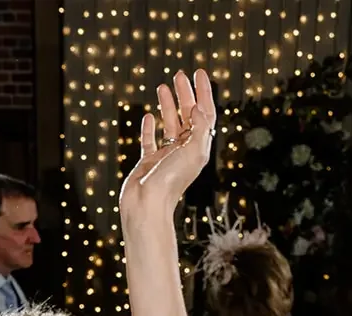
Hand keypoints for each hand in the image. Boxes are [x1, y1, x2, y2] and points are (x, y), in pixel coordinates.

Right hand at [120, 69, 217, 223]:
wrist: (147, 206)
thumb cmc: (170, 182)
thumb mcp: (192, 152)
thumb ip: (199, 129)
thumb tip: (199, 108)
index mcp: (198, 148)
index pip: (204, 114)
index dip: (203, 93)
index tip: (198, 73)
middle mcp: (184, 151)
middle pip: (188, 116)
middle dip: (185, 94)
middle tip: (180, 75)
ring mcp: (166, 156)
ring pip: (170, 125)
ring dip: (168, 106)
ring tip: (163, 87)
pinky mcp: (148, 162)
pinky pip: (150, 141)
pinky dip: (149, 128)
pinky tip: (147, 117)